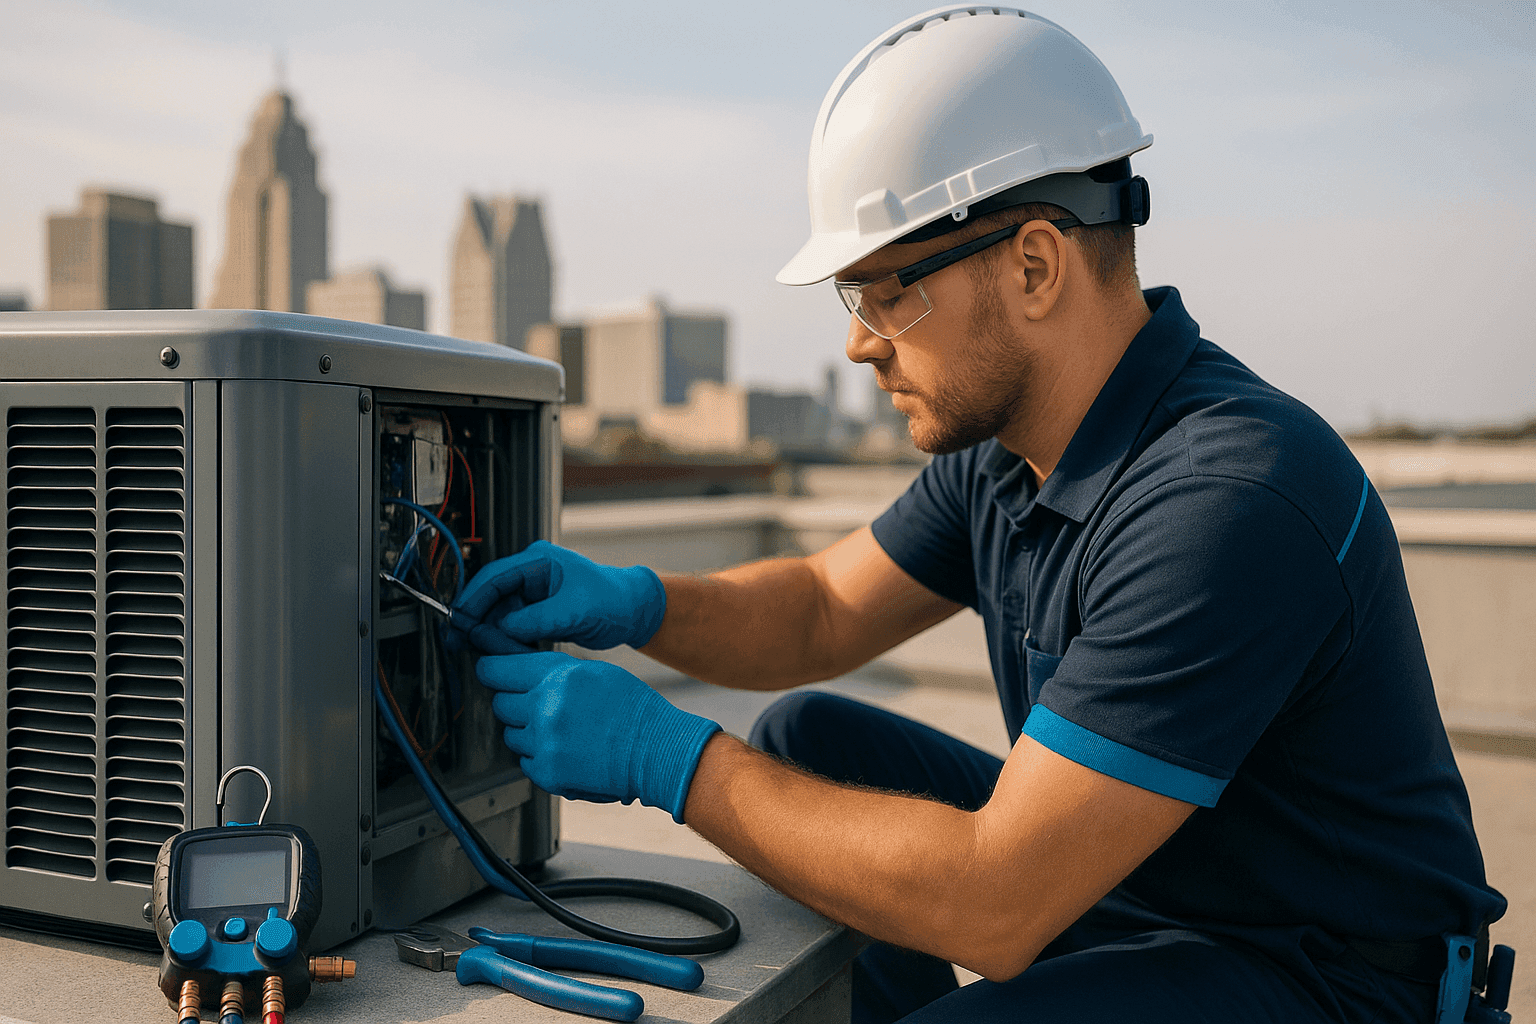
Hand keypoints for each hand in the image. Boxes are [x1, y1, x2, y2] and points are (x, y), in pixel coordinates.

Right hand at [449, 541, 665, 653]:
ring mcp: (534, 594)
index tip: (459, 621)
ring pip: (499, 614)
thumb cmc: (613, 600)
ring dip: (492, 634)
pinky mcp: (537, 613)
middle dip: (477, 620)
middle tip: (462, 643)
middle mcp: (532, 574)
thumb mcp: (575, 610)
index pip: (493, 577)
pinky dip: (507, 641)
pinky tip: (505, 653)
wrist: (633, 612)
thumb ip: (537, 619)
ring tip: (489, 653)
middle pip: (491, 597)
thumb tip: (502, 629)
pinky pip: (512, 626)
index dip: (472, 599)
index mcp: (538, 561)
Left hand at [478, 652, 720, 822]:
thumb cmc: (631, 709)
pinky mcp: (548, 772)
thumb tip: (518, 668)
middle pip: (500, 703)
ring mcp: (545, 743)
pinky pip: (525, 761)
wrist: (655, 749)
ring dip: (528, 732)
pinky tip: (567, 750)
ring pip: (511, 734)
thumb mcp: (593, 672)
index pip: (497, 669)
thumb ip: (553, 671)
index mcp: (557, 677)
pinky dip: (540, 757)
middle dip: (514, 702)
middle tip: (538, 705)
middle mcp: (545, 708)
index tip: (492, 671)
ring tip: (561, 730)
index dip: (491, 669)